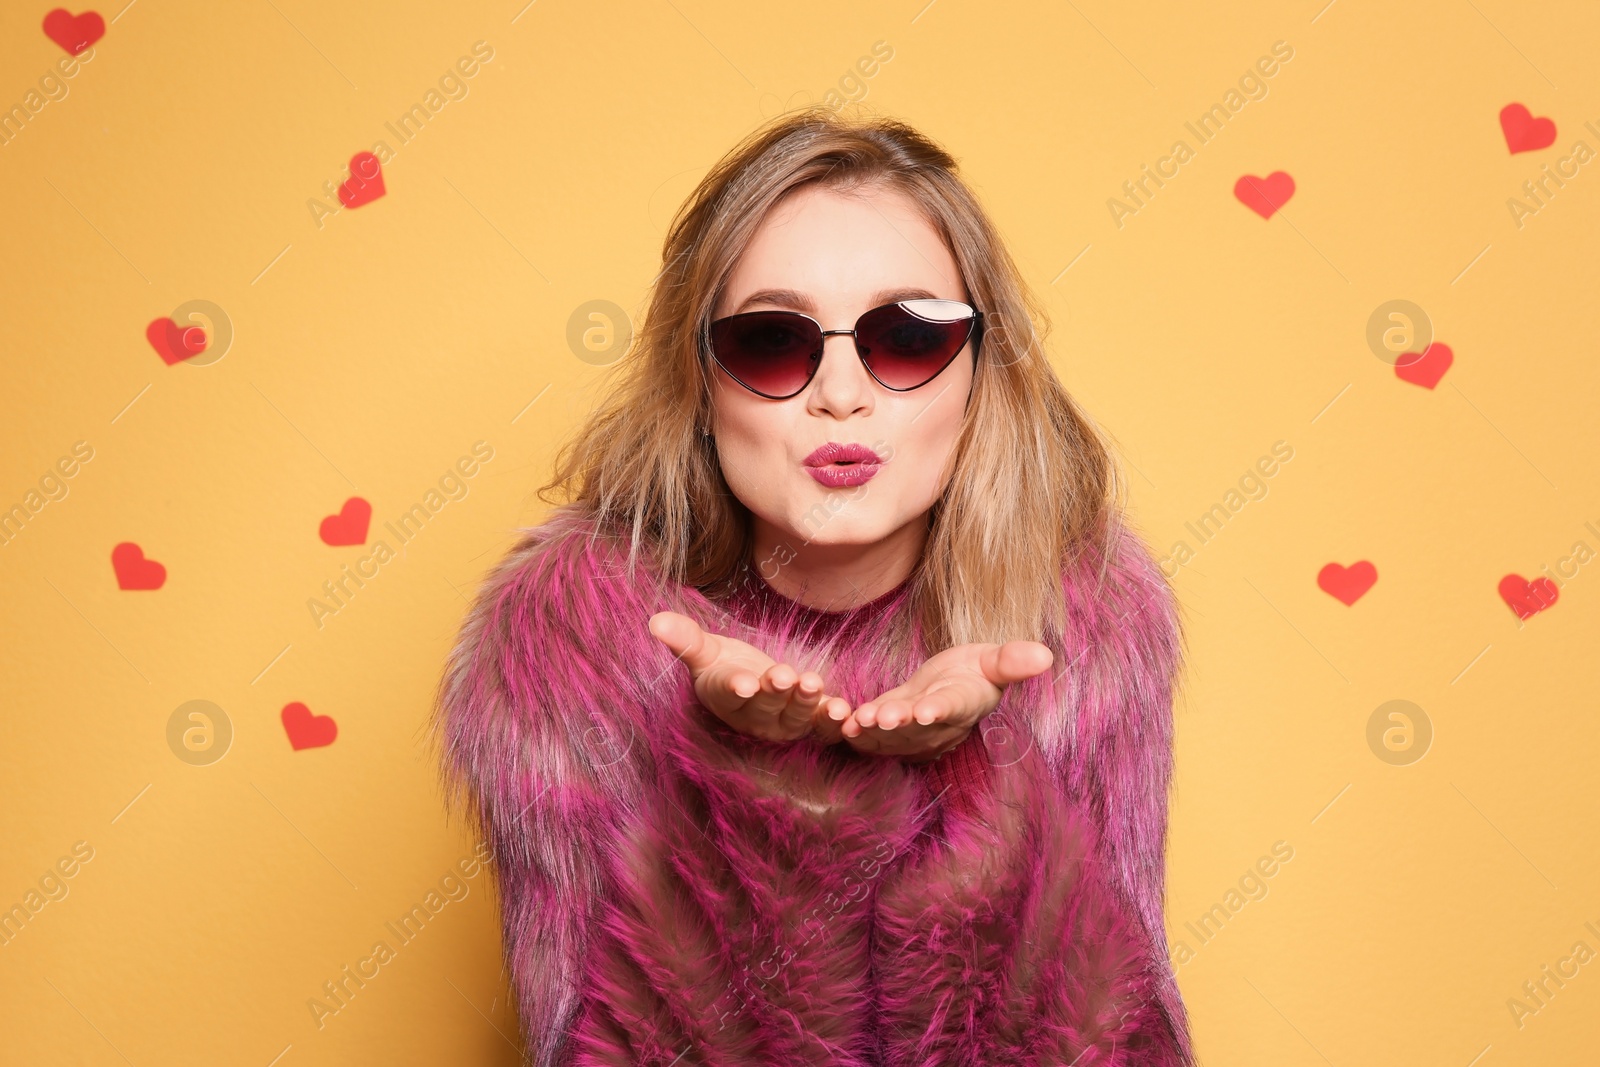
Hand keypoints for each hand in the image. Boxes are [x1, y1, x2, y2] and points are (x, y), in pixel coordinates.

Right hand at [647, 611, 851, 742]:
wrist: (751, 687)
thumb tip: (654, 620)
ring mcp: (783, 722)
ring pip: (795, 716)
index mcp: (727, 698)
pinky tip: (845, 711)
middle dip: (776, 692)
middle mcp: (755, 717)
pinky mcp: (810, 720)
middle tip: (785, 675)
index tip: (743, 683)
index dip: (736, 688)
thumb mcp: (705, 652)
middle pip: (766, 706)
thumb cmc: (724, 667)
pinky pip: (822, 724)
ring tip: (813, 682)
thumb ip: (685, 639)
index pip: (729, 693)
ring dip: (807, 702)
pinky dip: (833, 719)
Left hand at [834, 640, 1053, 761]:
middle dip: (898, 723)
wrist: (956, 687)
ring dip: (873, 731)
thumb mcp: (995, 660)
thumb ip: (1013, 659)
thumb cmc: (976, 672)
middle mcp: (939, 725)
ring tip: (856, 722)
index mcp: (965, 703)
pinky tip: (844, 725)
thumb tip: (1045, 655)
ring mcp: (913, 731)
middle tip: (879, 717)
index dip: (940, 710)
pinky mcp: (890, 728)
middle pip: (917, 727)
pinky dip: (859, 732)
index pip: (954, 707)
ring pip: (892, 735)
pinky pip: (875, 734)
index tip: (928, 711)